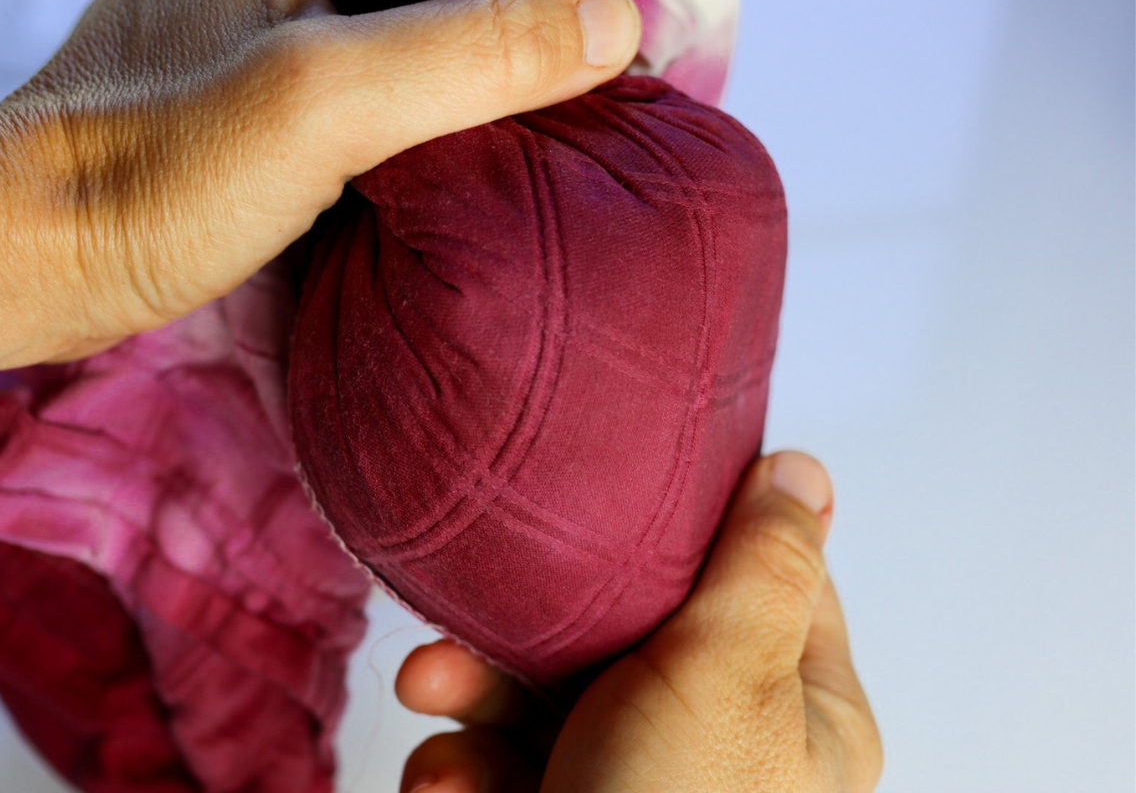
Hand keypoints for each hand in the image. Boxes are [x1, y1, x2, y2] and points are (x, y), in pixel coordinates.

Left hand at [0, 0, 639, 376]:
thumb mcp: (321, 100)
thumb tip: (620, 23)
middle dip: (555, 20)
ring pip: (445, 23)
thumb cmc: (153, 176)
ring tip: (597, 101)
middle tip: (636, 71)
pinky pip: (415, 73)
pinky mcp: (299, 86)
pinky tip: (508, 139)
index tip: (645, 40)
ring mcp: (305, 22)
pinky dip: (471, 101)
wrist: (44, 255)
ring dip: (518, 57)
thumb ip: (467, 48)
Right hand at [394, 451, 882, 791]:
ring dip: (476, 692)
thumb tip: (801, 471)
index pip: (758, 580)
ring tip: (430, 690)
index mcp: (793, 706)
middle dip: (538, 622)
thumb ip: (762, 569)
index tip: (625, 492)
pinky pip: (508, 765)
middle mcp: (718, 742)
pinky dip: (463, 768)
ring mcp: (638, 784)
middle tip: (478, 614)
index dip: (691, 529)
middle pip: (628, 632)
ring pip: (551, 695)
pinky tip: (443, 781)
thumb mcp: (727, 679)